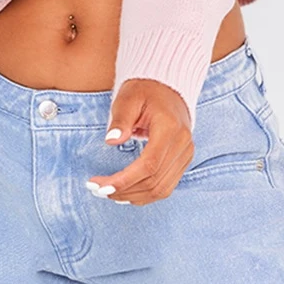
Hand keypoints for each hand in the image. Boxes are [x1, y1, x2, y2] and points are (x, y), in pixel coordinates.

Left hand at [86, 80, 194, 205]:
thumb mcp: (128, 99)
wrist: (168, 88)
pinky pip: (166, 186)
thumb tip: (111, 141)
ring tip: (109, 193)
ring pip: (161, 189)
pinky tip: (126, 193)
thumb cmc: (145, 91)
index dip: (125, 181)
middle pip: (154, 181)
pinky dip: (145, 194)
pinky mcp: (183, 160)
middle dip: (124, 190)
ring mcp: (186, 153)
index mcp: (170, 128)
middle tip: (98, 190)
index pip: (149, 165)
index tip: (101, 186)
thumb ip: (120, 119)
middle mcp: (183, 144)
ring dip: (134, 196)